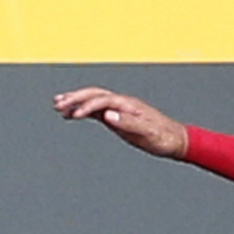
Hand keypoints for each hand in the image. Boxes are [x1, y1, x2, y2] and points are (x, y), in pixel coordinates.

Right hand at [53, 86, 186, 158]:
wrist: (175, 139)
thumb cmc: (163, 137)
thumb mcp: (147, 132)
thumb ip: (128, 122)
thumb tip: (108, 115)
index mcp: (129, 105)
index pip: (103, 100)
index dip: (87, 105)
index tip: (74, 115)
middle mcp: (122, 103)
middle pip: (94, 94)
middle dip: (75, 97)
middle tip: (58, 103)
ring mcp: (119, 109)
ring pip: (93, 100)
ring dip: (76, 101)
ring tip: (58, 106)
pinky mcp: (118, 117)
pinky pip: (97, 110)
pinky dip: (83, 111)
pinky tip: (72, 115)